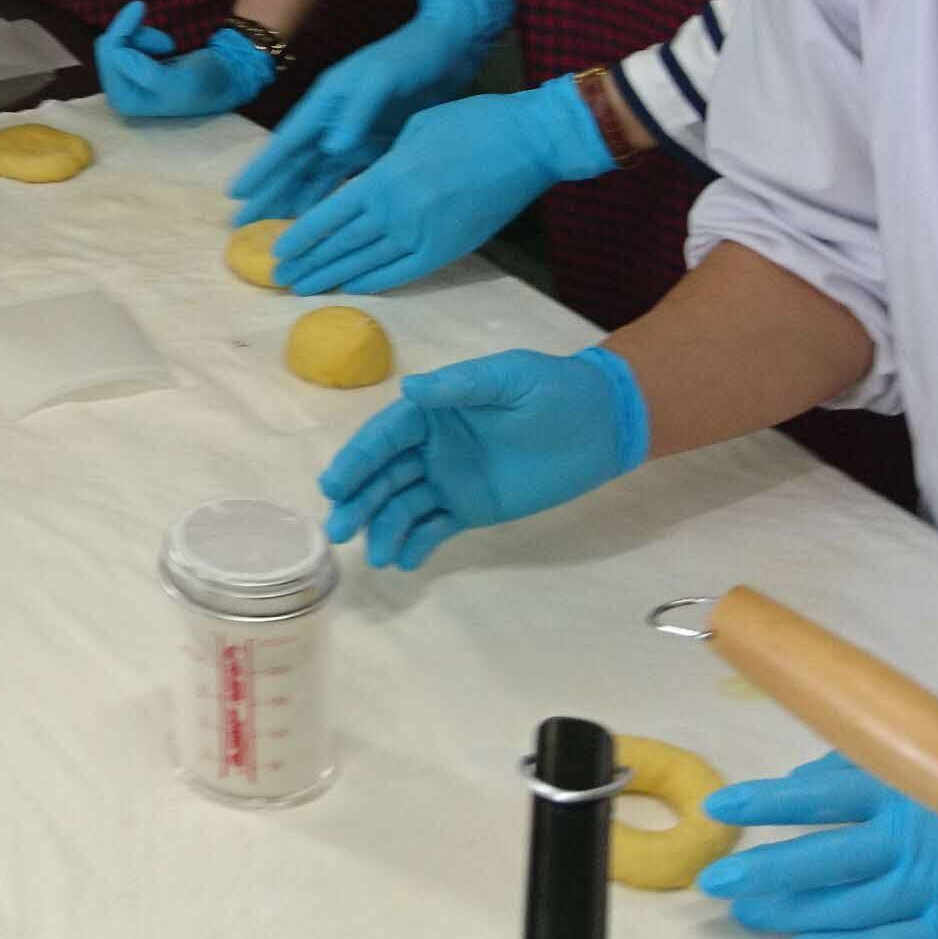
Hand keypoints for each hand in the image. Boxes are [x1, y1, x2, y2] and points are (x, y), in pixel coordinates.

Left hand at [94, 2, 274, 119]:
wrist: (226, 76)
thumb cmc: (206, 82)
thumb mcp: (182, 81)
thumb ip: (149, 73)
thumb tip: (118, 55)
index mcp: (125, 101)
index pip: (109, 57)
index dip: (123, 29)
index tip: (140, 5)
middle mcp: (120, 93)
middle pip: (107, 47)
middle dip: (133, 33)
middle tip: (166, 40)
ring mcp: (125, 81)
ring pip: (117, 41)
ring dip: (144, 36)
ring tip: (168, 46)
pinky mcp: (133, 68)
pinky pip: (126, 40)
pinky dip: (146, 37)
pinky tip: (165, 48)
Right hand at [229, 0, 515, 222]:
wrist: (448, 50)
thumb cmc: (410, 57)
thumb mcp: (382, 78)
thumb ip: (358, 110)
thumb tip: (333, 146)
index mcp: (326, 103)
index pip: (288, 141)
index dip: (263, 168)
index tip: (237, 194)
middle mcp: (330, 123)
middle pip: (293, 166)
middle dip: (269, 195)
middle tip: (242, 226)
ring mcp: (350, 137)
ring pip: (314, 177)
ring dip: (294, 202)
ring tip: (273, 232)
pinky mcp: (373, 148)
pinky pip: (344, 179)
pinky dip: (329, 200)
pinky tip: (318, 223)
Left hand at [270, 75, 610, 294]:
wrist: (528, 143)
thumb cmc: (470, 123)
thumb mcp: (412, 131)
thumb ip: (383, 164)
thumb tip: (363, 185)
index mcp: (383, 180)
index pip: (329, 216)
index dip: (301, 236)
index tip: (278, 250)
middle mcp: (396, 214)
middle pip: (341, 245)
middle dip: (308, 263)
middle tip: (280, 278)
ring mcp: (423, 236)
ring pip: (366, 264)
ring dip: (332, 277)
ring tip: (304, 288)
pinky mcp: (448, 250)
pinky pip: (403, 273)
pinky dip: (374, 282)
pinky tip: (352, 287)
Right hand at [319, 346, 648, 570]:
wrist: (602, 424)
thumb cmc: (556, 390)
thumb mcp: (511, 377)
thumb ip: (463, 386)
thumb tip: (410, 388)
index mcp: (434, 410)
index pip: (386, 436)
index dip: (359, 459)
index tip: (335, 485)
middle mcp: (431, 446)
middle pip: (385, 475)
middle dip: (359, 502)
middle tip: (338, 531)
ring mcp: (449, 479)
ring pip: (404, 505)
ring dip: (384, 528)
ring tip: (376, 556)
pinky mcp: (470, 508)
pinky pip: (435, 528)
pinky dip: (416, 543)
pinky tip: (403, 561)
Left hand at [699, 748, 937, 938]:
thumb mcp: (933, 763)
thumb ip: (866, 769)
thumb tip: (801, 780)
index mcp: (904, 789)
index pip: (817, 795)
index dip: (764, 801)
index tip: (718, 807)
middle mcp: (911, 839)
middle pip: (819, 859)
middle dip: (760, 870)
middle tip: (714, 879)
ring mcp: (931, 889)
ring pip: (843, 907)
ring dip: (788, 913)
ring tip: (746, 914)